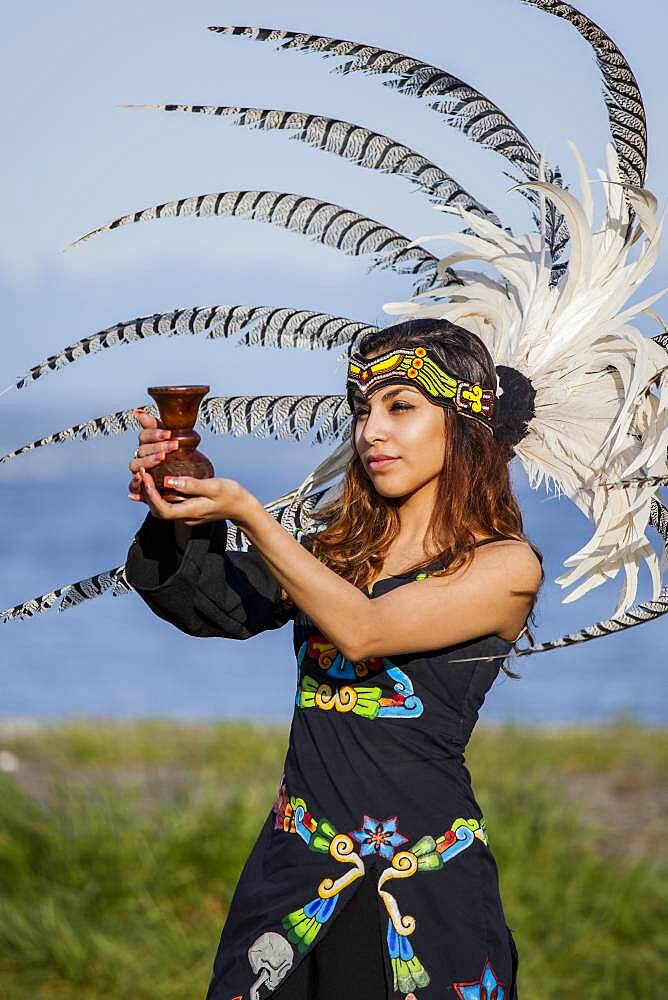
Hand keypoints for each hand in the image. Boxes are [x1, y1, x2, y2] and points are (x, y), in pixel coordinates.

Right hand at [127, 408, 180, 497]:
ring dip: (147, 461)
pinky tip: (141, 477)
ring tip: (161, 458)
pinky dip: (135, 482)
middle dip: (157, 446)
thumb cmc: (181, 455)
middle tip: (172, 446)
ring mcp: (140, 471)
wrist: (190, 479)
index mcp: (148, 443)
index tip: (169, 433)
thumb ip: (161, 425)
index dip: (155, 433)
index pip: (145, 435)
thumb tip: (137, 412)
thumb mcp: (176, 438)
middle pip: (141, 449)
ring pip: (135, 465)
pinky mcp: (141, 487)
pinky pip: (133, 485)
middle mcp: (141, 456)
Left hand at [135, 468, 252, 526]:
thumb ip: (192, 484)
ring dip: (149, 493)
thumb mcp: (214, 487)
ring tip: (143, 474)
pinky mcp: (187, 508)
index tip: (146, 476)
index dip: (150, 495)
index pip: (162, 510)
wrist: (242, 507)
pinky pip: (167, 503)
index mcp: (190, 512)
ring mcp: (185, 514)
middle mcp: (185, 516)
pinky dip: (157, 493)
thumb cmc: (231, 495)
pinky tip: (150, 482)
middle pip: (157, 510)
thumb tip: (169, 481)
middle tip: (141, 472)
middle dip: (145, 493)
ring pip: (160, 507)